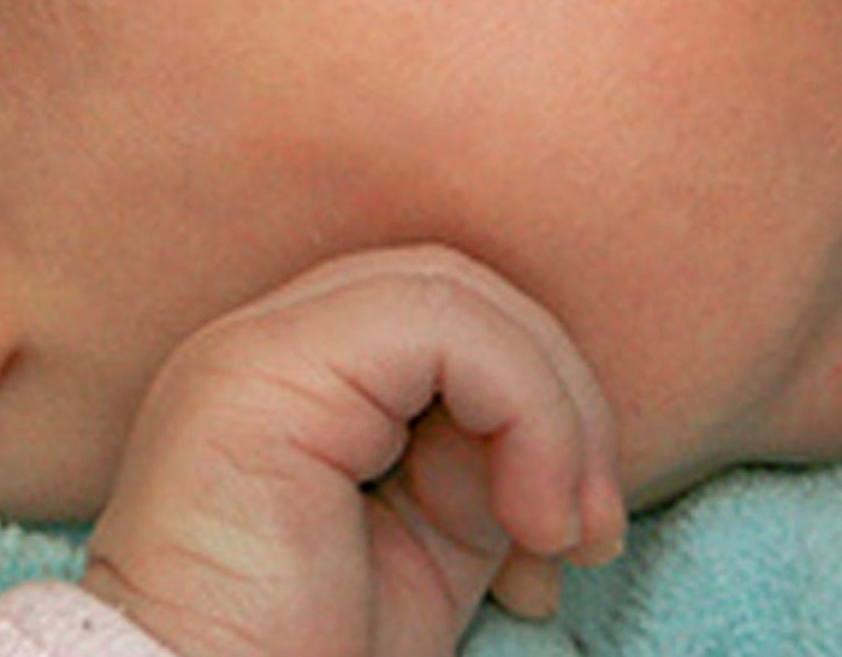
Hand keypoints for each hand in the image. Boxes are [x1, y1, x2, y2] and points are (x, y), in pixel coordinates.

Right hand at [80, 246, 623, 656]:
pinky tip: (529, 525)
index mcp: (295, 380)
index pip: (438, 311)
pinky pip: (436, 322)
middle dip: (555, 395)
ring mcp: (255, 345)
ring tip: (558, 536)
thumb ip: (468, 475)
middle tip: (586, 533)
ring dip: (548, 406)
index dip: (531, 404)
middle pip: (450, 282)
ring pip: (447, 286)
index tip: (562, 547)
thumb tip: (557, 449)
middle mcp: (264, 342)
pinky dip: (523, 408)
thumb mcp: (421, 558)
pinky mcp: (264, 369)